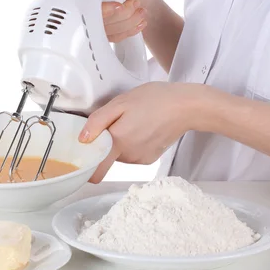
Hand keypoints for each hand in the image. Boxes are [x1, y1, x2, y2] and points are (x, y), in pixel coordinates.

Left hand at [78, 82, 207, 182]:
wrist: (186, 107)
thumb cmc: (154, 100)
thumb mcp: (121, 103)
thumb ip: (98, 122)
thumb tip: (83, 140)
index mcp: (118, 143)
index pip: (96, 170)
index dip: (87, 164)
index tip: (85, 153)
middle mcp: (129, 157)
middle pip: (107, 155)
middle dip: (106, 142)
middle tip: (116, 120)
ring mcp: (141, 159)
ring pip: (120, 153)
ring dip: (120, 141)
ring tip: (133, 120)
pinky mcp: (150, 158)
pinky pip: (132, 153)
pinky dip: (133, 143)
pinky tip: (143, 127)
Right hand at [93, 0, 152, 41]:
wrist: (142, 2)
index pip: (90, 7)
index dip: (105, 9)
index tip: (119, 5)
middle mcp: (91, 12)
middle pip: (101, 22)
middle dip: (123, 15)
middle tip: (136, 3)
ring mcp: (98, 25)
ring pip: (110, 31)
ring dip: (129, 22)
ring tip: (141, 12)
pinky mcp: (107, 35)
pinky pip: (116, 38)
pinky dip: (130, 31)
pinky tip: (139, 24)